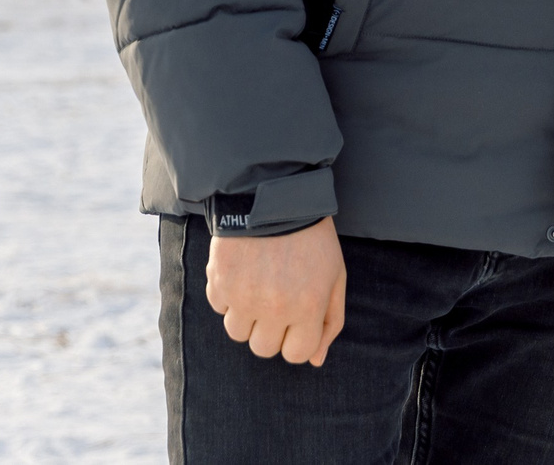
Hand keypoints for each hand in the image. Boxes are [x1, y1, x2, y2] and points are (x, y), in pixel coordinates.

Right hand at [206, 217, 346, 366]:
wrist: (273, 194)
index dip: (296, 339)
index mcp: (308, 307)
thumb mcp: (334, 276)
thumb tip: (316, 359)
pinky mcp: (220, 280)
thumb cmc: (310, 237)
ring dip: (246, 316)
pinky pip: (219, 306)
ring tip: (256, 286)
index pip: (297, 354)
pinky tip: (241, 271)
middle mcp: (275, 307)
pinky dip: (227, 294)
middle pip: (264, 348)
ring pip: (237, 332)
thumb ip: (330, 321)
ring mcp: (244, 295)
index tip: (296, 318)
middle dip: (270, 330)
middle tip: (275, 300)